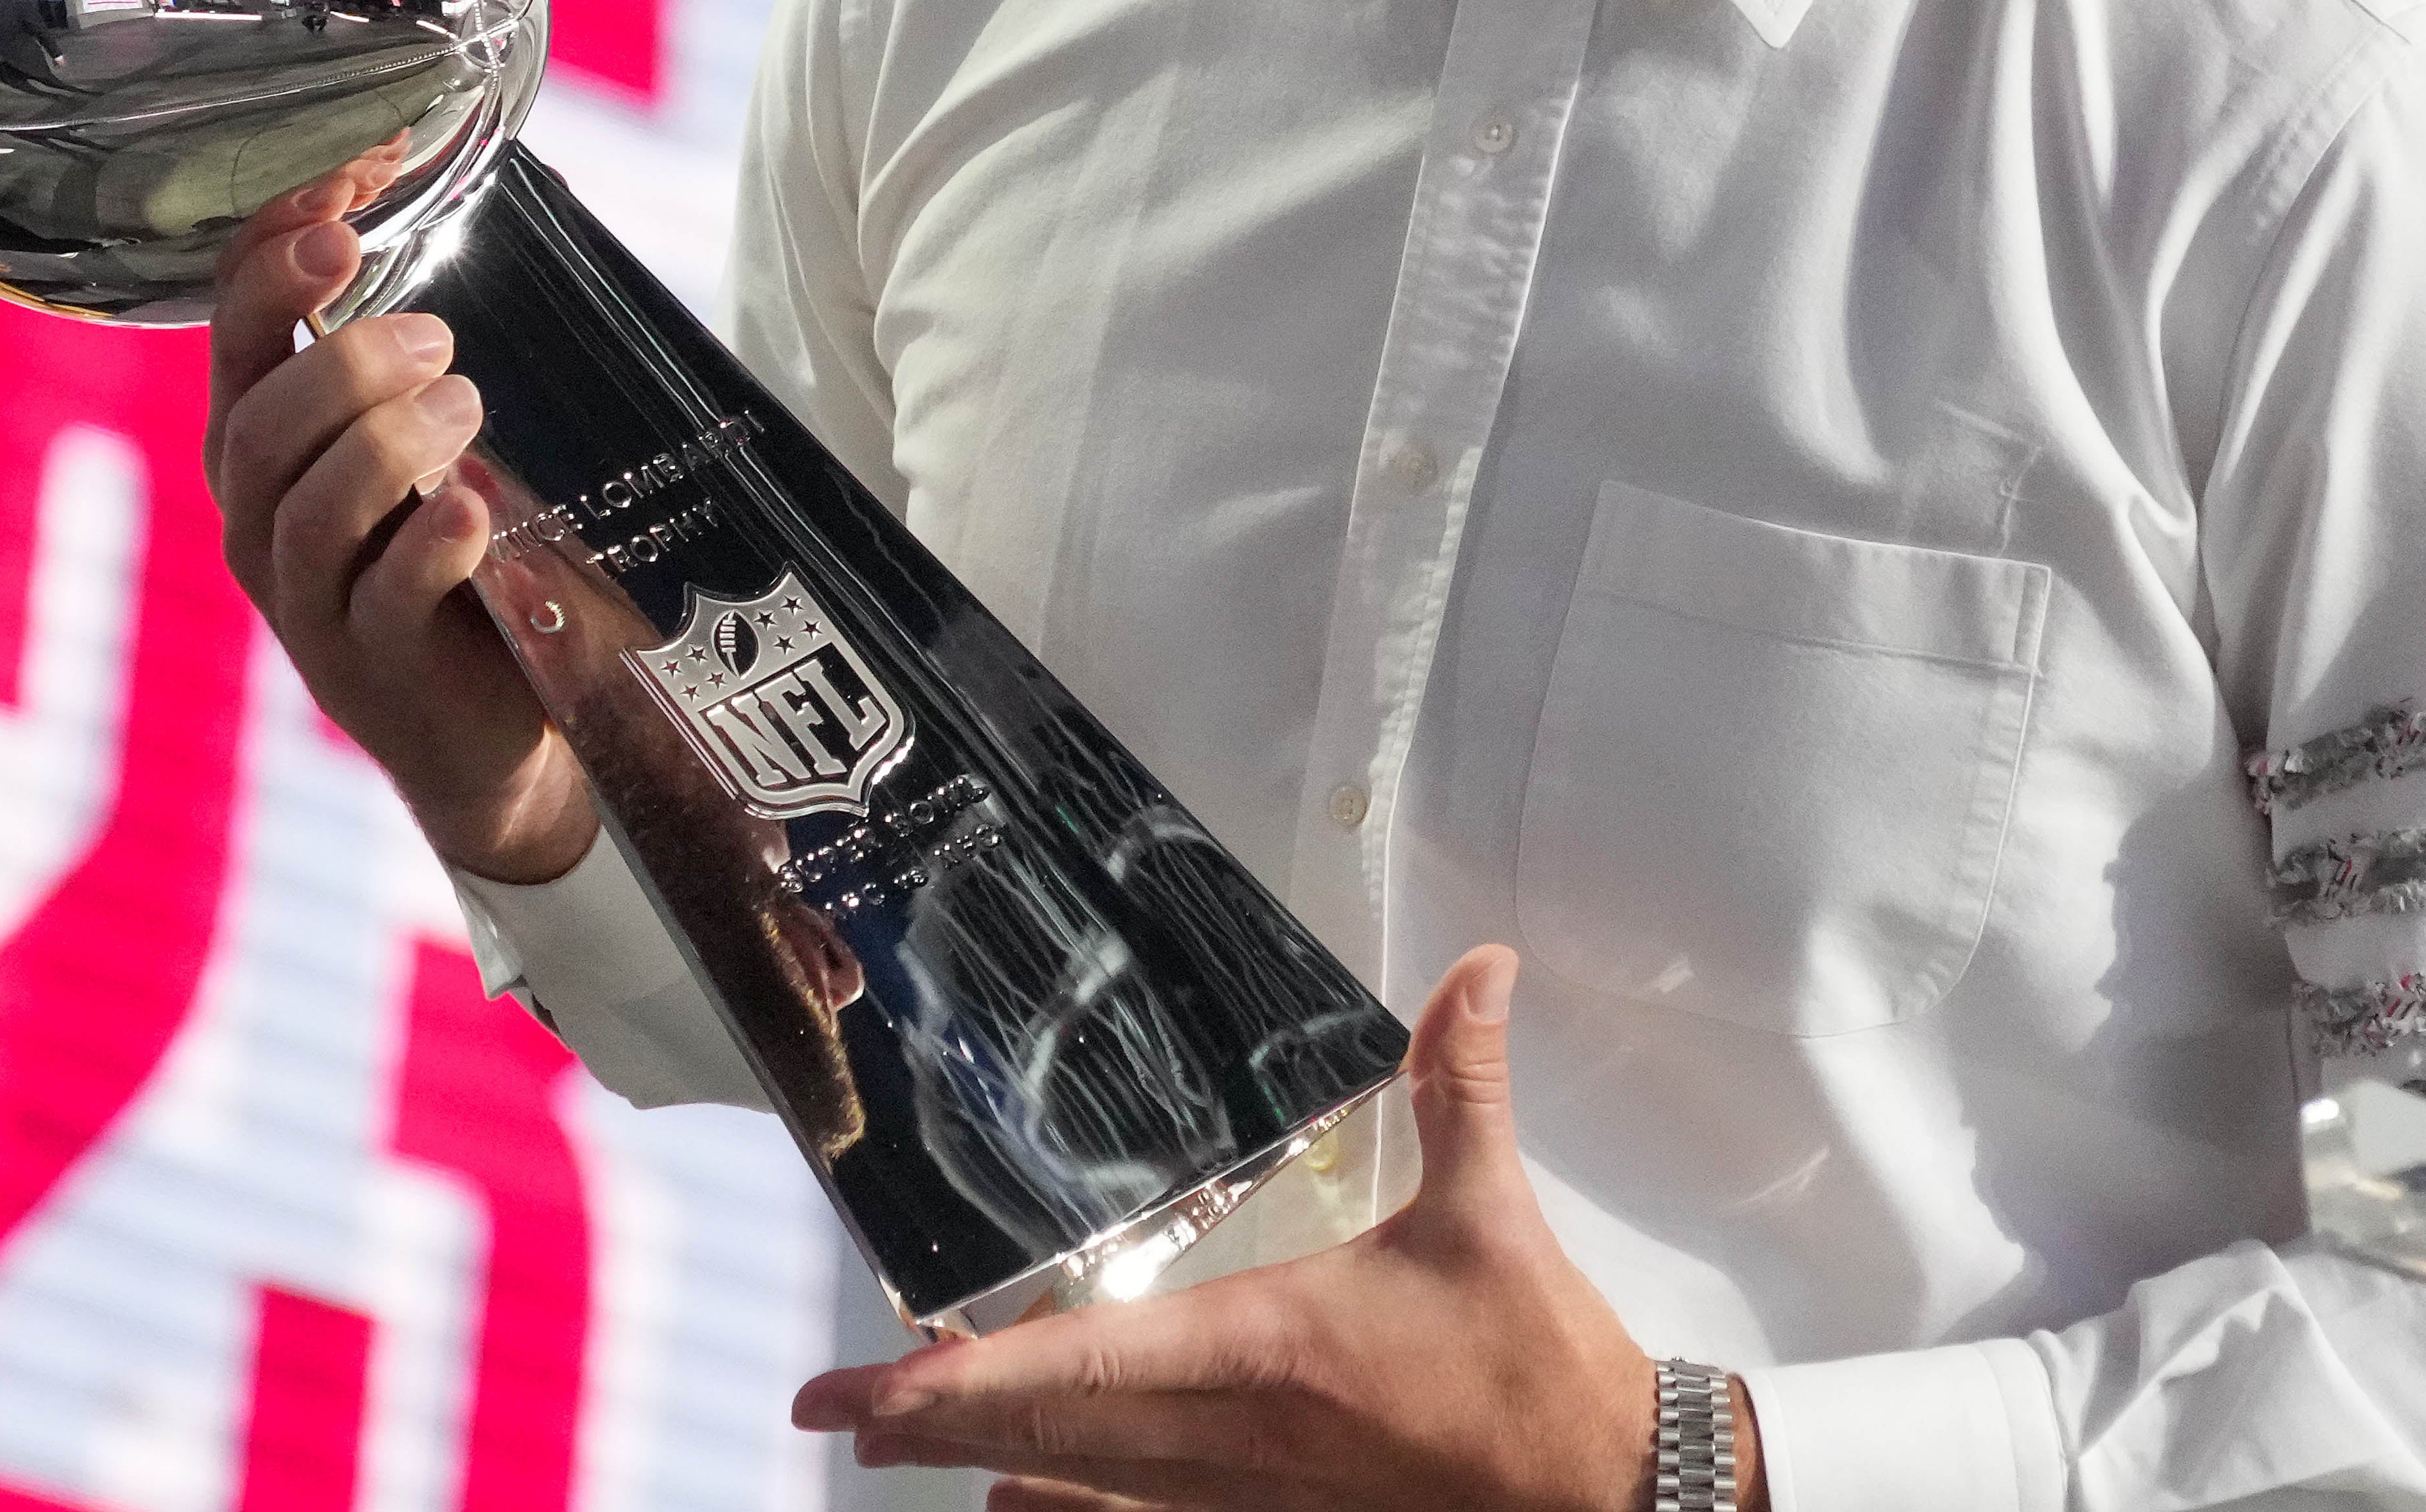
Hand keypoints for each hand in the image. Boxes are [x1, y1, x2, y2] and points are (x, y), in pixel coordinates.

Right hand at [207, 160, 593, 884]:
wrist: (490, 725)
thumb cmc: (455, 549)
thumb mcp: (427, 437)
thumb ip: (428, 338)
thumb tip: (507, 184)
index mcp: (264, 441)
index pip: (234, 326)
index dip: (276, 246)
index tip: (352, 177)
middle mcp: (262, 516)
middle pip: (261, 420)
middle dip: (340, 359)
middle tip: (434, 334)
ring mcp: (313, 600)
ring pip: (308, 506)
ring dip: (387, 440)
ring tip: (464, 405)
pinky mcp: (379, 666)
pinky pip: (385, 597)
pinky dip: (426, 544)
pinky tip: (469, 509)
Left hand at [794, 947, 1759, 1510]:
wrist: (1595, 1493)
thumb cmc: (1532, 1359)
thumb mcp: (1492, 1210)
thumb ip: (1465, 1082)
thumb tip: (1483, 967)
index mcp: (1265, 1353)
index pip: (1081, 1371)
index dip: (963, 1384)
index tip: (869, 1387)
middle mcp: (1227, 1442)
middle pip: (1047, 1438)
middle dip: (933, 1423)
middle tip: (830, 1406)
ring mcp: (1241, 1499)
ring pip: (1081, 1487)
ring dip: (982, 1461)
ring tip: (888, 1439)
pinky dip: (1069, 1508)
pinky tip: (1019, 1500)